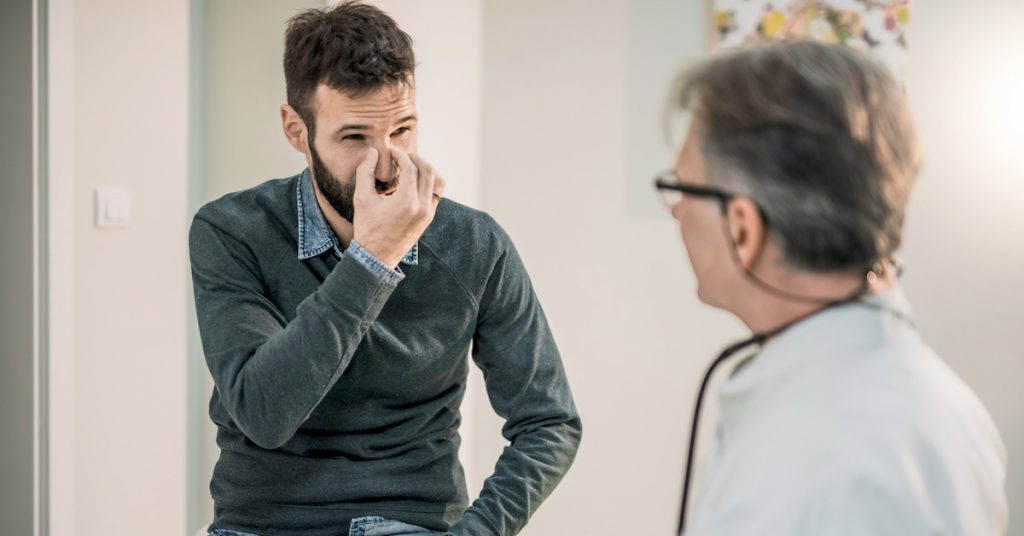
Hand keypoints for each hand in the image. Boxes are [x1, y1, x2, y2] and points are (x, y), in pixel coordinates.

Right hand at [352, 146, 445, 267]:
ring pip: (437, 181)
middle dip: (415, 158)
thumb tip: (373, 152)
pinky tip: (413, 180)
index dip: (400, 155)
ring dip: (426, 169)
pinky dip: (428, 182)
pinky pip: (437, 193)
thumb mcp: (361, 198)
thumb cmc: (367, 228)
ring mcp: (428, 213)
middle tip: (402, 155)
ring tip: (411, 165)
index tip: (391, 151)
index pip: (410, 168)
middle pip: (428, 170)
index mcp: (406, 201)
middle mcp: (422, 207)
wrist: (377, 257)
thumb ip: (366, 172)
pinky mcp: (429, 218)